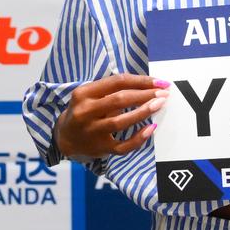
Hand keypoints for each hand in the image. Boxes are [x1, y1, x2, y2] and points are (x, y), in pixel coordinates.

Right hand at [55, 73, 170, 159]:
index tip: (159, 82)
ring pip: (121, 122)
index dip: (140, 81)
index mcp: (83, 94)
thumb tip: (144, 85)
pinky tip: (151, 128)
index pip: (116, 82)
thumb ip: (110, 90)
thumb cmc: (83, 111)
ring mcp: (93, 132)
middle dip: (145, 94)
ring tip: (159, 105)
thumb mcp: (88, 95)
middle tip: (164, 93)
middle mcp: (86, 112)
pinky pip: (123, 145)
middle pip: (119, 100)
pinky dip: (138, 138)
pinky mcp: (101, 148)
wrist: (65, 138)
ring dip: (143, 112)